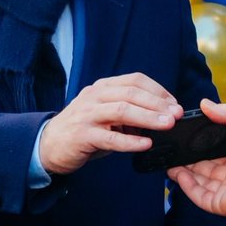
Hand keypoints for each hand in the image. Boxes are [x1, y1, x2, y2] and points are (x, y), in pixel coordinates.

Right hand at [39, 73, 182, 174]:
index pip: (135, 80)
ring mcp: (87, 115)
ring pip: (121, 111)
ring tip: (167, 125)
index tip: (174, 104)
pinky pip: (109, 138)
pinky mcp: (82, 135)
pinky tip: (145, 144)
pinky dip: (130, 141)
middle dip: (157, 103)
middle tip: (176, 114)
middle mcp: (94, 96)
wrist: (48, 145)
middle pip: (131, 93)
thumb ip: (128, 112)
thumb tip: (161, 117)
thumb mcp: (105, 114)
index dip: (158, 90)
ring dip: (148, 118)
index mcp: (102, 87)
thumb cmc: (83, 129)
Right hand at [168, 99, 225, 217]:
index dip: (205, 151)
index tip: (190, 142)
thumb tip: (205, 104)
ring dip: (185, 173)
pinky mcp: (221, 204)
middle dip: (191, 163)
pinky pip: (199, 196)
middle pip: (208, 171)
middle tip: (176, 152)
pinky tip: (177, 173)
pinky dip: (187, 186)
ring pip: (200, 184)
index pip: (221, 158)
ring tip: (170, 162)